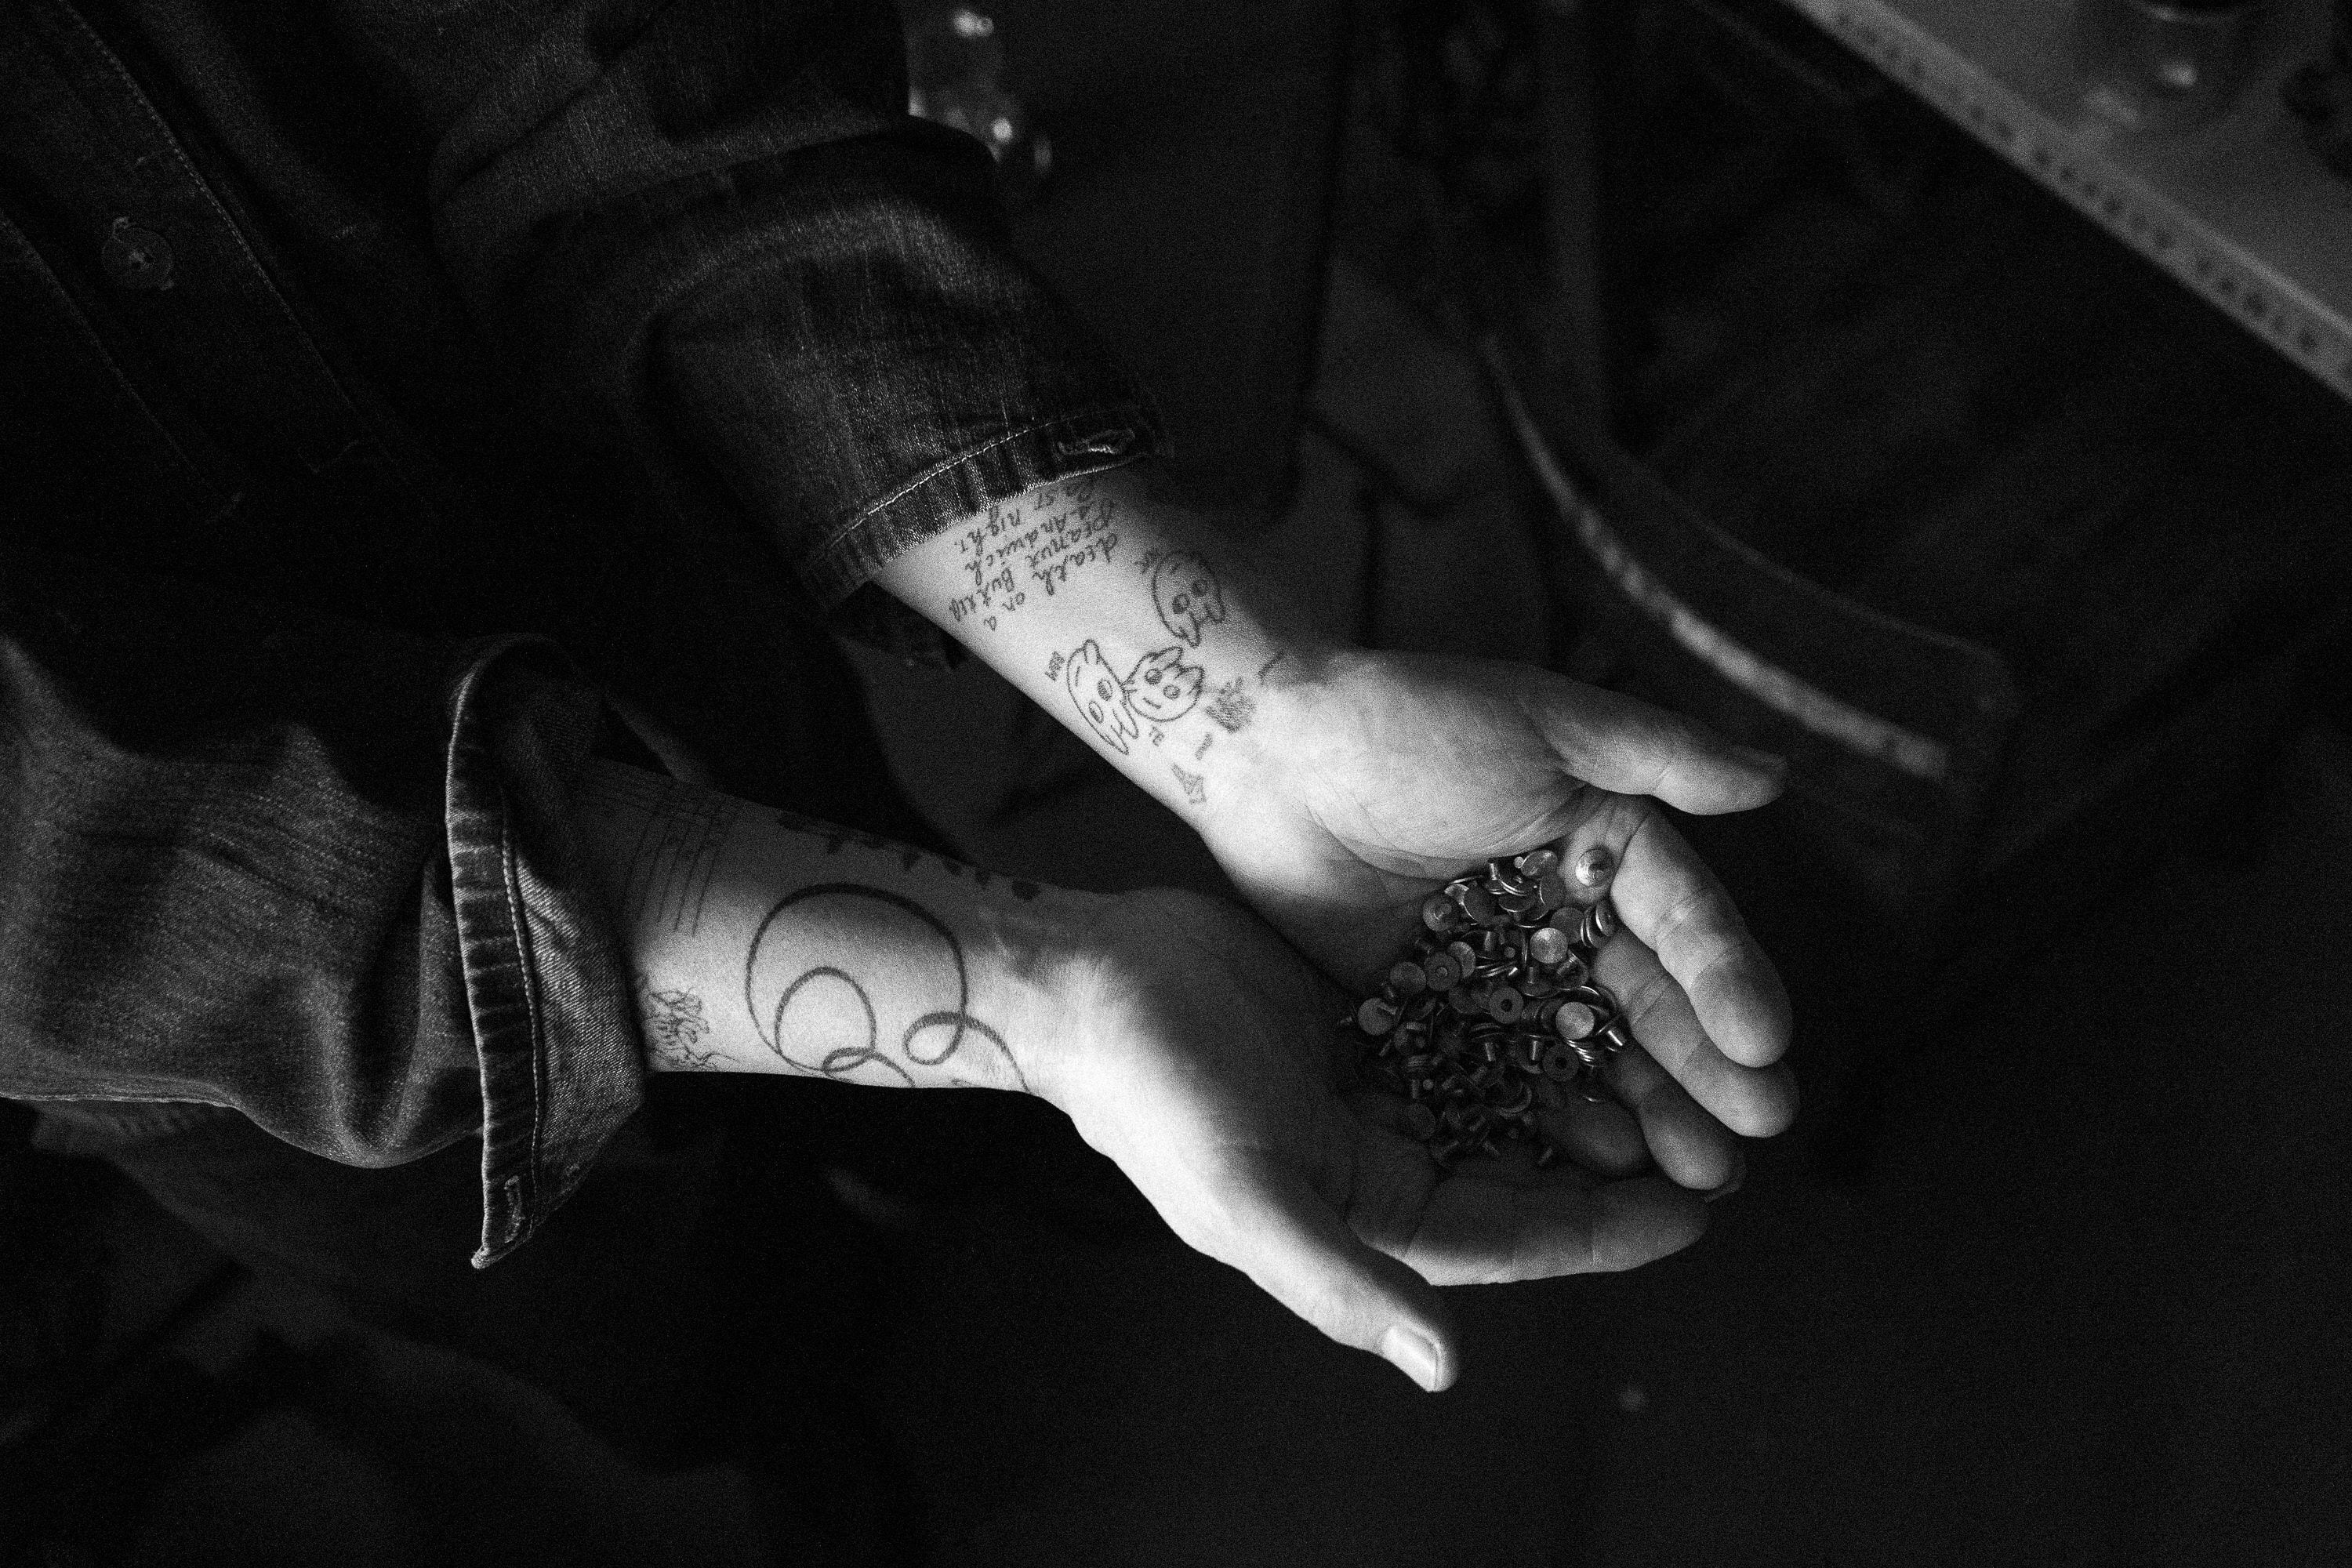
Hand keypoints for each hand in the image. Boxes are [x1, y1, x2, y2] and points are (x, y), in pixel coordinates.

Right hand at [1038, 888, 1712, 1390]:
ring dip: (1587, 1079)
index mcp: (1367, 1210)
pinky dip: (1527, 1006)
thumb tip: (1443, 1368)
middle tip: (1721, 1134)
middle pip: (1528, 1164)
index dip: (1608, 1229)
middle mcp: (1382, 1155)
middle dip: (1620, 1157)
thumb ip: (1344, 1281)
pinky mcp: (1366, 1009)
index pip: (1514, 1234)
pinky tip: (1593, 977)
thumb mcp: (1250, 1197)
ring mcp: (1377, 1079)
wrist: (1085, 980)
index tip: (1702, 1210)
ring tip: (1678, 1060)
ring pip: (1509, 1086)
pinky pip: (1468, 1013)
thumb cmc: (1156, 1097)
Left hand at [1200, 648, 1797, 1174]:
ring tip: (1699, 1173)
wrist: (1268, 751)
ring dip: (1646, 1107)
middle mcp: (1565, 912)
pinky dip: (1546, 1114)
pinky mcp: (1436, 1005)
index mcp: (1607, 843)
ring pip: (1587, 1048)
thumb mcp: (1541, 721)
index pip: (1684, 923)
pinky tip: (1592, 1166)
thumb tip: (1777, 778)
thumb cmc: (1408, 718)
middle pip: (1648, 1001)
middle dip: (1704, 1066)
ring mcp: (1501, 965)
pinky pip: (1502, 1069)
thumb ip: (1658, 751)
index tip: (1765, 1044)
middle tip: (1755, 1130)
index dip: (1728, 982)